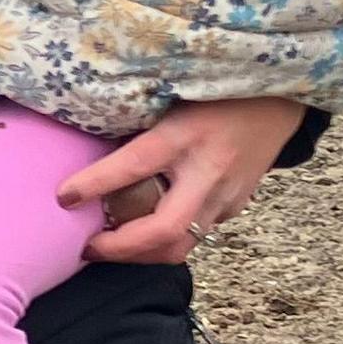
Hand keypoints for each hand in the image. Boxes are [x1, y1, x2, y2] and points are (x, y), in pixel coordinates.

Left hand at [59, 96, 309, 262]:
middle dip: (120, 249)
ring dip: (141, 254)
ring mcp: (227, 195)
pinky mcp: (236, 207)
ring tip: (109, 247)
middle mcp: (208, 172)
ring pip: (181, 244)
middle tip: (86, 248)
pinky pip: (196, 234)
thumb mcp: (173, 94)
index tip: (62, 197)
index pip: (133, 166)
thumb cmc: (216, 89)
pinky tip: (143, 233)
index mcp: (185, 135)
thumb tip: (87, 145)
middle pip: (163, 231)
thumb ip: (139, 122)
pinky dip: (166, 240)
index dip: (94, 185)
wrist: (279, 96)